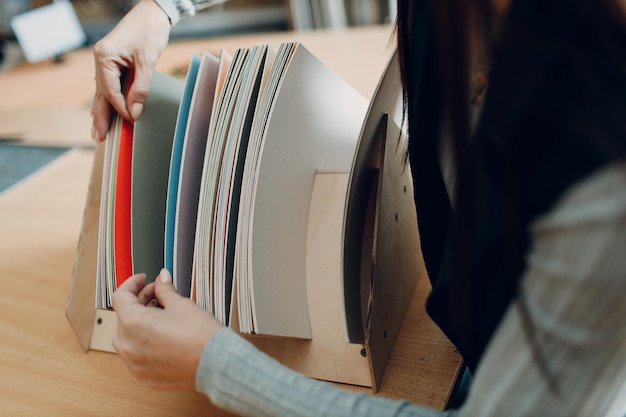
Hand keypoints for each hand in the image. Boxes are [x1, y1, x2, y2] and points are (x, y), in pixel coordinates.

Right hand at [91, 0, 171, 141]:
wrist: (153, 13)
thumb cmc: (149, 32)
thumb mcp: (147, 61)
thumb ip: (141, 88)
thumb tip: (135, 112)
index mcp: (104, 58)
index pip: (110, 91)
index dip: (120, 108)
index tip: (131, 121)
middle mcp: (100, 60)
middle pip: (100, 95)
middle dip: (100, 117)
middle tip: (99, 138)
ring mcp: (105, 61)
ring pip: (102, 92)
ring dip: (102, 112)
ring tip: (98, 132)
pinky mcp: (113, 62)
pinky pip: (108, 85)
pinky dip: (108, 100)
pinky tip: (106, 112)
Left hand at [112, 269, 222, 389]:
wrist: (215, 364)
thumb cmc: (200, 336)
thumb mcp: (181, 305)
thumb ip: (165, 290)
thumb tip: (161, 280)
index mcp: (133, 323)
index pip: (120, 297)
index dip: (132, 283)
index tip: (142, 279)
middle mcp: (128, 346)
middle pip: (123, 317)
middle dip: (139, 302)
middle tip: (158, 295)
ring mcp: (135, 364)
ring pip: (127, 338)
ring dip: (138, 324)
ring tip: (160, 316)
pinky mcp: (144, 376)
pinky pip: (136, 356)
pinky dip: (143, 343)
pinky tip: (161, 336)